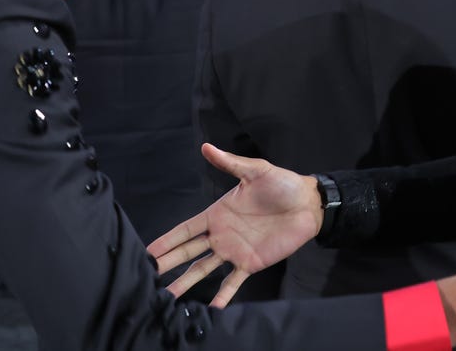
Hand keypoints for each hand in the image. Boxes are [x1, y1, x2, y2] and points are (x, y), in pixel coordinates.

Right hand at [147, 144, 321, 306]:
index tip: (147, 251)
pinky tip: (211, 309)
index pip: (185, 229)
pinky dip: (223, 296)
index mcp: (217, 214)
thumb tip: (206, 147)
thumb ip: (230, 163)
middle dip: (168, 263)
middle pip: (188, 252)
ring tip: (168, 297)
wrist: (308, 203)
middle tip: (147, 276)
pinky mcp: (251, 263)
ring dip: (186, 283)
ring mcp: (234, 251)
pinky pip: (233, 282)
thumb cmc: (282, 184)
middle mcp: (221, 235)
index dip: (166, 240)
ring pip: (203, 270)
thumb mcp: (255, 171)